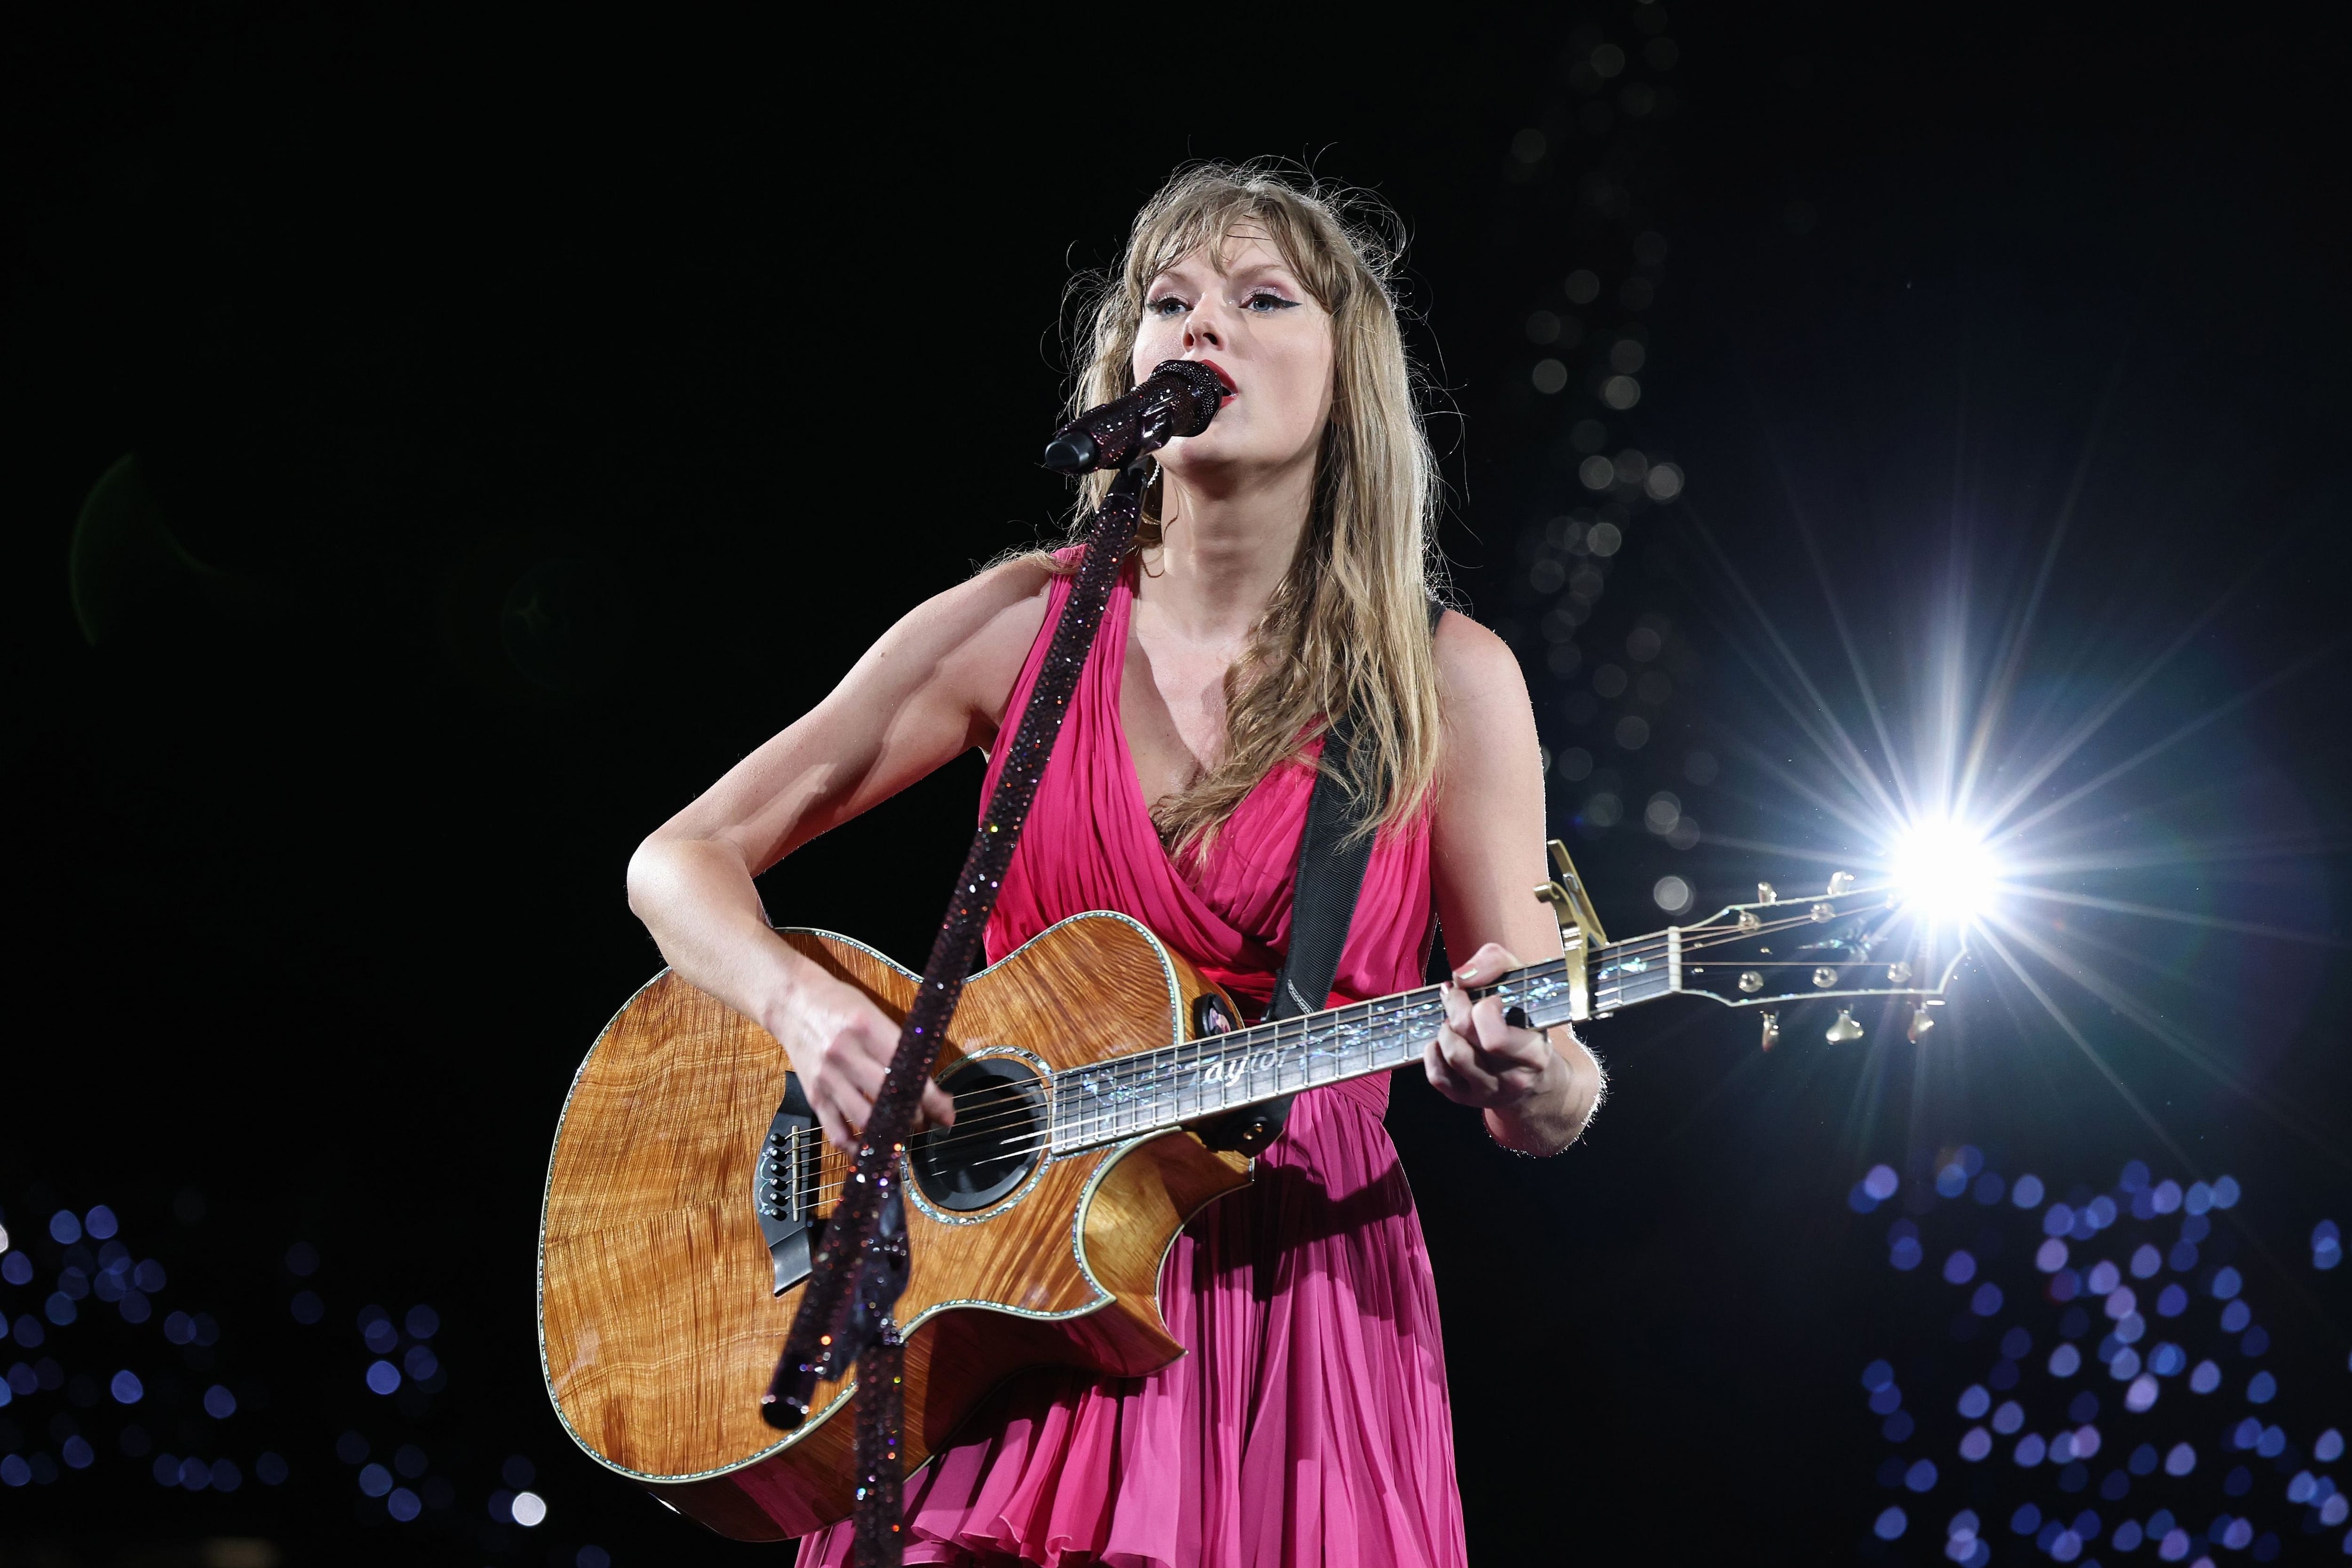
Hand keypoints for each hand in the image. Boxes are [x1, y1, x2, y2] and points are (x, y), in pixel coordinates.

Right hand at [771, 972, 956, 1152]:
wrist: (792, 1002)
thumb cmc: (838, 1004)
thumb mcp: (873, 1013)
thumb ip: (897, 1045)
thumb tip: (926, 1080)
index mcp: (866, 1029)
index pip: (906, 1070)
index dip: (931, 1096)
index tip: (946, 1110)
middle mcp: (845, 1054)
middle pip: (888, 1098)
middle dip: (914, 1115)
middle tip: (926, 1119)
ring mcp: (827, 1078)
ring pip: (865, 1119)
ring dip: (889, 1132)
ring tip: (903, 1130)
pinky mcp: (814, 1095)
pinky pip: (836, 1132)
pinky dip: (856, 1147)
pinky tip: (871, 1149)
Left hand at [1424, 942, 1569, 1126]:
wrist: (1535, 1079)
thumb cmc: (1526, 1022)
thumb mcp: (1524, 984)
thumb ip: (1497, 963)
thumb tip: (1461, 976)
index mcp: (1534, 1054)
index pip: (1494, 1037)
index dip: (1484, 1008)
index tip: (1490, 998)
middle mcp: (1512, 1079)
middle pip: (1465, 1035)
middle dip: (1456, 1005)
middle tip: (1459, 995)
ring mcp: (1486, 1092)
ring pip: (1451, 1053)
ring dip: (1446, 1028)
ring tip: (1455, 1020)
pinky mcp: (1463, 1099)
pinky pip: (1435, 1074)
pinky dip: (1434, 1051)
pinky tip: (1447, 1040)